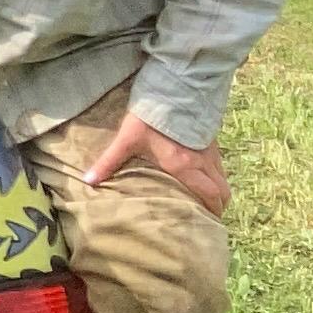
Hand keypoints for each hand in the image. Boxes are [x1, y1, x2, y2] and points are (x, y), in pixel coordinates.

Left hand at [81, 110, 230, 218]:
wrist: (174, 88)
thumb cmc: (150, 117)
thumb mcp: (127, 140)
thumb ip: (109, 161)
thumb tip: (89, 180)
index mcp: (184, 166)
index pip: (208, 195)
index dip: (210, 211)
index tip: (206, 224)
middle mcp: (202, 161)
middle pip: (221, 190)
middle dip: (218, 206)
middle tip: (207, 216)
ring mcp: (209, 150)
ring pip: (223, 177)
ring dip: (218, 191)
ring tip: (207, 200)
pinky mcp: (211, 139)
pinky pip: (219, 164)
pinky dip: (216, 175)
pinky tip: (203, 176)